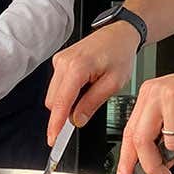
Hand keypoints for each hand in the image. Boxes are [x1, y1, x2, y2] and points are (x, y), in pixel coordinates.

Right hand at [45, 22, 139, 143]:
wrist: (119, 34)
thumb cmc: (120, 54)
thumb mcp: (113, 83)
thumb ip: (92, 103)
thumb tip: (76, 120)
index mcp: (77, 67)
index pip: (61, 102)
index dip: (56, 124)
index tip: (53, 139)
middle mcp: (64, 62)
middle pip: (53, 101)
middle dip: (65, 113)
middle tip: (87, 110)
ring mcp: (60, 60)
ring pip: (54, 95)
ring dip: (67, 102)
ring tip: (91, 91)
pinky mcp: (60, 61)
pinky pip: (57, 85)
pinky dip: (68, 92)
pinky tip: (85, 85)